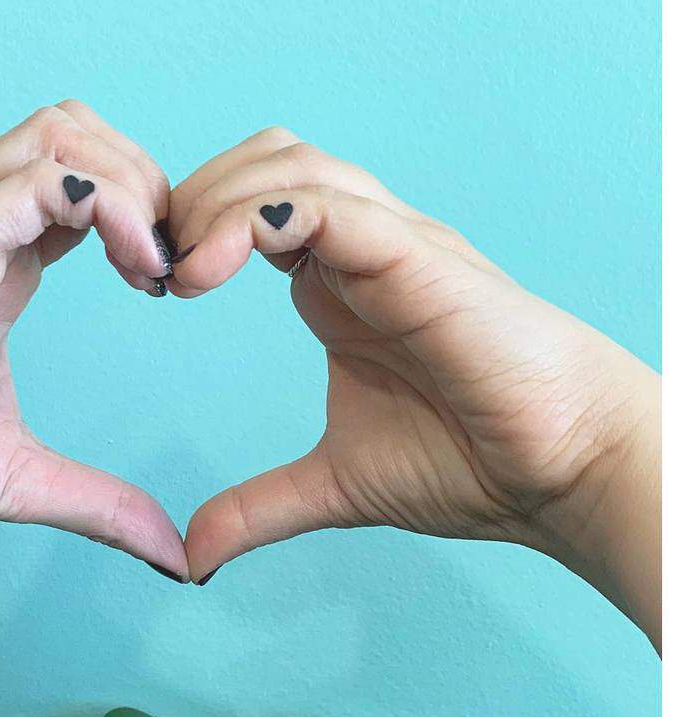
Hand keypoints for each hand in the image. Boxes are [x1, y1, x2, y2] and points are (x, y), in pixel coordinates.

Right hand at [0, 101, 189, 580]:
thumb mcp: (19, 477)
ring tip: (153, 263)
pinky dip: (106, 204)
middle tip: (171, 261)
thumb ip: (97, 501)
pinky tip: (134, 268)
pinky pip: (39, 179)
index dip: (141, 217)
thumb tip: (169, 553)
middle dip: (146, 180)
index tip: (167, 285)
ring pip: (61, 134)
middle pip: (76, 133)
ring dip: (131, 183)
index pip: (81, 186)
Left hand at [168, 129, 659, 646]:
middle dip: (193, 199)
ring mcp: (392, 243)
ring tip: (182, 272)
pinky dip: (262, 214)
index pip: (250, 205)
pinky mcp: (417, 257)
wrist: (563, 471)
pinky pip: (331, 203)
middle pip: (261, 161)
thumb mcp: (334, 486)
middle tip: (153, 269)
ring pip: (290, 165)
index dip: (190, 228)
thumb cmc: (470, 461)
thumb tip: (191, 555)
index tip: (151, 285)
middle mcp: (360, 247)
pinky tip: (219, 265)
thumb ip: (259, 507)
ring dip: (218, 201)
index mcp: (336, 281)